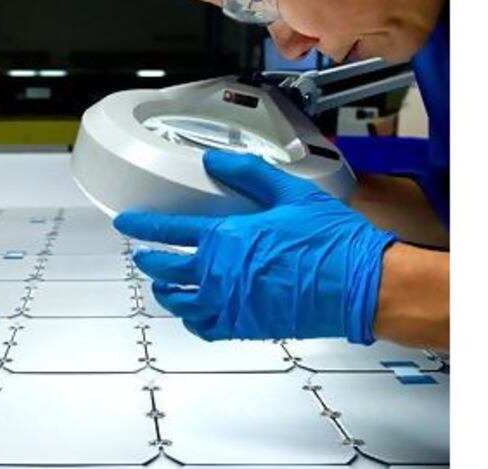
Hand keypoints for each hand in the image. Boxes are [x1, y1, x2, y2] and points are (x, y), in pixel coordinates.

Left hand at [114, 149, 395, 343]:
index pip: (167, 231)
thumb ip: (247, 174)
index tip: (127, 224)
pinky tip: (191, 314)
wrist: (361, 286)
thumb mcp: (288, 194)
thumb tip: (214, 161)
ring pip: (179, 302)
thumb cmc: (331, 242)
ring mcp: (229, 304)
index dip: (141, 226)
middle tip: (143, 256)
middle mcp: (218, 274)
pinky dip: (191, 320)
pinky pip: (203, 327)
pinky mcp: (244, 327)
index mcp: (225, 239)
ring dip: (165, 292)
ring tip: (160, 286)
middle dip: (149, 260)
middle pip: (165, 269)